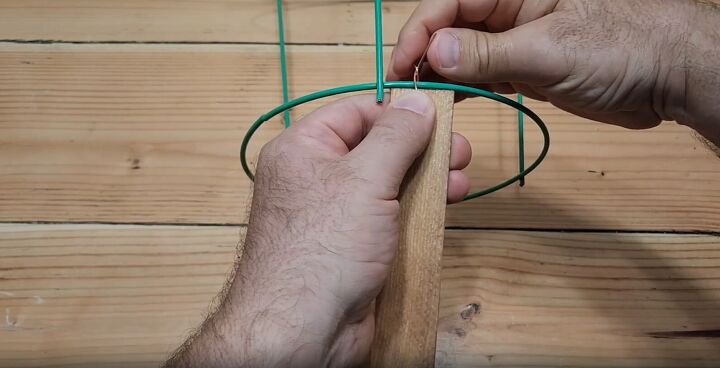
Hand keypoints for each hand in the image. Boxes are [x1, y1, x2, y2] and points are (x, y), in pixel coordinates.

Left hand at [164, 92, 471, 367]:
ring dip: (427, 180)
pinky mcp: (356, 246)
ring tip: (461, 183)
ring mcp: (338, 214)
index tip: (439, 116)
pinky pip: (391, 217)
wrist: (305, 329)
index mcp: (303, 149)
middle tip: (461, 153)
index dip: (398, 111)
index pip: (356, 112)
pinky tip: (445, 207)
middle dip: (422, 148)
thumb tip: (417, 99)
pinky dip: (418, 210)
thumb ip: (395, 135)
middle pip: (378, 148)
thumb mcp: (364, 178)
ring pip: (389, 184)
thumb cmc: (323, 249)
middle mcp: (317, 178)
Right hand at [388, 0, 719, 144]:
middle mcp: (510, 8)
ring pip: (462, 53)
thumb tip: (435, 52)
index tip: (400, 66)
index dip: (419, 32)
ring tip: (423, 103)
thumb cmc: (624, 46)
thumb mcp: (550, 49)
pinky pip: (483, 74)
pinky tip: (450, 103)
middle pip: (449, 27)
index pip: (449, 2)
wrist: (669, 77)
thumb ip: (488, 53)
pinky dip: (465, 89)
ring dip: (441, 76)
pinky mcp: (525, 68)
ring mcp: (516, 38)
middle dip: (424, 56)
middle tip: (405, 92)